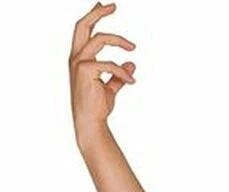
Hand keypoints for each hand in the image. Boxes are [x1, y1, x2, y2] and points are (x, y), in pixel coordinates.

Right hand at [69, 3, 135, 140]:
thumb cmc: (97, 107)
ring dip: (119, 40)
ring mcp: (79, 63)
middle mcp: (76, 57)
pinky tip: (132, 81)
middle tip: (114, 6)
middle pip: (84, 25)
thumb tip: (132, 63)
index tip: (105, 6)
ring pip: (100, 39)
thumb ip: (119, 75)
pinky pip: (109, 64)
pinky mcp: (86, 71)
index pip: (84, 30)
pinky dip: (122, 71)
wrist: (91, 123)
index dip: (93, 16)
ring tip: (132, 48)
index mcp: (79, 58)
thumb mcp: (110, 89)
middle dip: (98, 13)